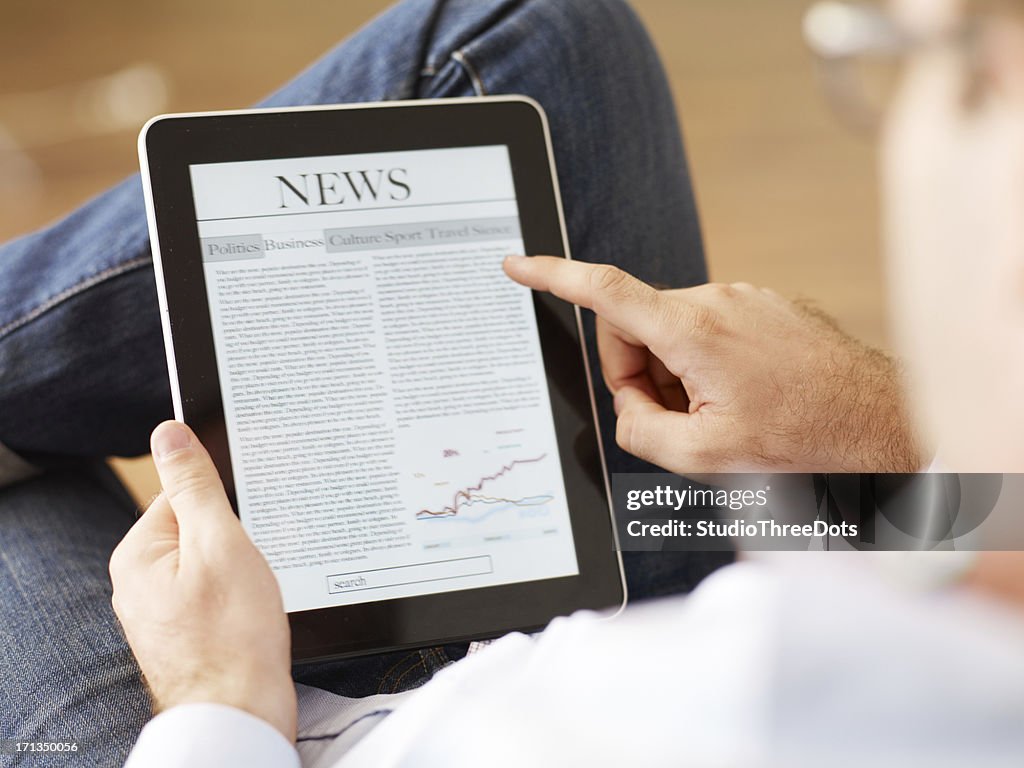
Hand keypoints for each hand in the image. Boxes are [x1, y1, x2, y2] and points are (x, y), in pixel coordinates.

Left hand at [109, 421, 296, 740]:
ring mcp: (159, 614)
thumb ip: (195, 485)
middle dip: (234, 544)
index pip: (183, 497)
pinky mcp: (183, 635)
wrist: (241, 712)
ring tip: (251, 598)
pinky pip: (213, 597)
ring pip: (210, 566)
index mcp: (137, 555)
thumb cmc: (234, 634)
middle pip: (198, 531)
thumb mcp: (220, 542)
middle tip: (251, 570)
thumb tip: (170, 433)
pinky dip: (237, 600)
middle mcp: (138, 584)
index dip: (225, 508)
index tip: (246, 528)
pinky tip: (250, 616)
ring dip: (239, 573)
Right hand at [504, 256, 922, 473]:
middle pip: (636, 328)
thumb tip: (628, 408)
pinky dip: (707, 364)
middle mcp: (717, 300)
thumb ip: (639, 430)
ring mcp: (745, 298)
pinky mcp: (764, 304)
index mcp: (693, 331)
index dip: (552, 275)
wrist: (881, 423)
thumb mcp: (704, 457)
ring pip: (673, 332)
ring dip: (678, 374)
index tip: (518, 265)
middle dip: (640, 375)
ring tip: (723, 412)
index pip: (604, 291)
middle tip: (679, 418)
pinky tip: (744, 396)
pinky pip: (709, 329)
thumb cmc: (805, 438)